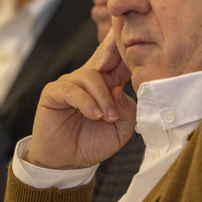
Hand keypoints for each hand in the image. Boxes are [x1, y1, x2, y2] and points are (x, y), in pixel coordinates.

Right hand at [27, 30, 136, 169]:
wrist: (68, 163)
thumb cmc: (94, 143)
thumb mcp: (121, 130)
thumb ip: (127, 110)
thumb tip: (120, 90)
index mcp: (109, 84)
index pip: (120, 60)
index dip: (130, 50)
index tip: (146, 38)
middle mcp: (89, 79)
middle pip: (104, 54)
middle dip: (116, 48)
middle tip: (128, 44)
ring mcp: (71, 83)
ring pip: (91, 76)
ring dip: (103, 97)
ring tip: (108, 118)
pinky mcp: (54, 93)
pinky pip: (72, 90)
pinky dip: (86, 102)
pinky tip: (94, 116)